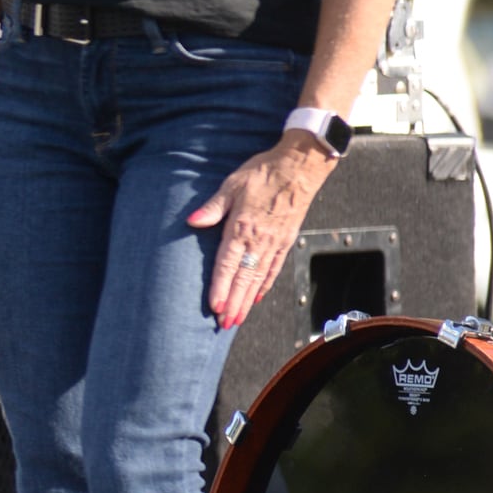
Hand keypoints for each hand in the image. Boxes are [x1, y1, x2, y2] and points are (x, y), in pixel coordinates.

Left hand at [187, 135, 336, 329]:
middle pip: (243, 278)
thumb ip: (212, 207)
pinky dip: (265, 285)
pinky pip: (274, 268)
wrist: (299, 167)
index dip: (221, 288)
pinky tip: (256, 296)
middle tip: (224, 324)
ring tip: (237, 319)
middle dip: (233, 303)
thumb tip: (192, 221)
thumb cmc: (263, 173)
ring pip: (259, 278)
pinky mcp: (286, 241)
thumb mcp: (231, 185)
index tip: (215, 307)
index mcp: (242, 227)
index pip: (228, 264)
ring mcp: (275, 243)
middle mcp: (259, 240)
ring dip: (247, 300)